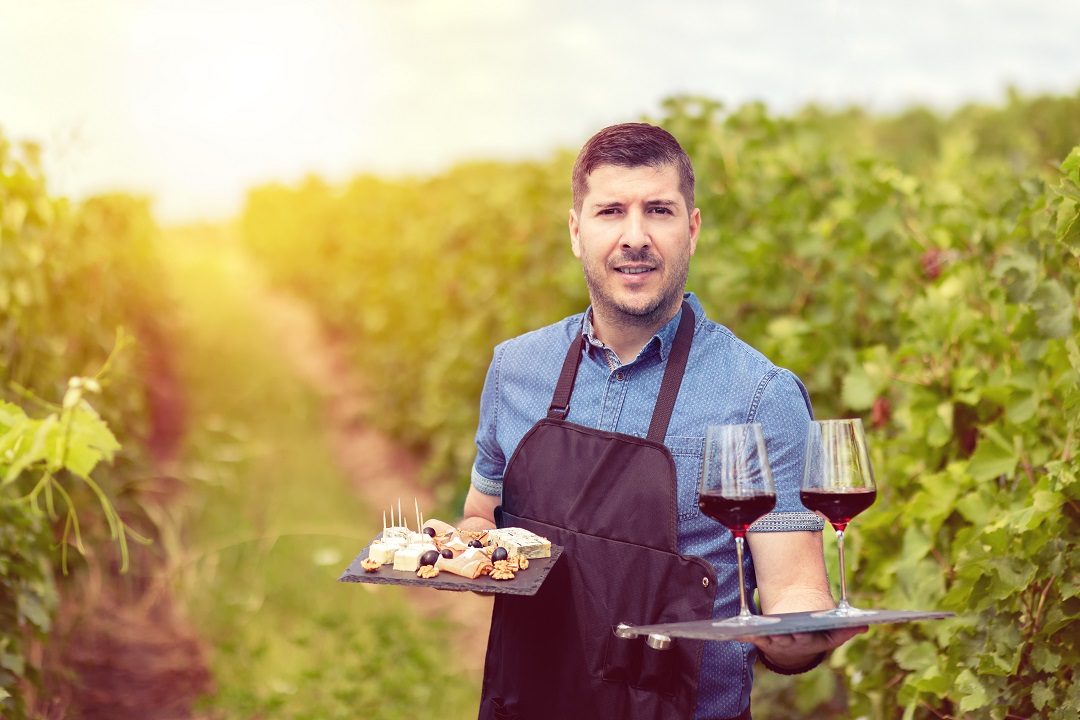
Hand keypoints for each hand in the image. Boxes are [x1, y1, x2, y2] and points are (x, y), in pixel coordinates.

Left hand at [737, 626, 866, 670]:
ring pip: (767, 639)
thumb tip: (865, 626)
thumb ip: (846, 630)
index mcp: (809, 642)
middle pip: (785, 640)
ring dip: (761, 636)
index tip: (800, 631)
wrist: (796, 642)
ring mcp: (775, 642)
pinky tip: (736, 630)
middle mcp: (791, 644)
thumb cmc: (816, 634)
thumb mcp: (832, 633)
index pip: (807, 639)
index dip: (802, 636)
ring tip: (755, 629)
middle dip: (780, 637)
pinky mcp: (761, 639)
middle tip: (776, 631)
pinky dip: (745, 635)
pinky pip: (752, 637)